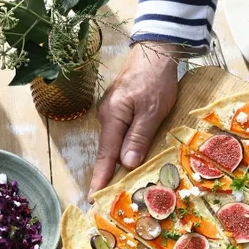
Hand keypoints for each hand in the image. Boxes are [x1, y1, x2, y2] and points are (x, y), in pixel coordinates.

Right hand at [90, 43, 177, 200]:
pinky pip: (120, 133)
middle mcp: (107, 116)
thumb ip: (138, 138)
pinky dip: (122, 148)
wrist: (156, 50)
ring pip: (114, 142)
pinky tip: (127, 158)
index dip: (100, 178)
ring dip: (116, 162)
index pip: (106, 156)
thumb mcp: (152, 110)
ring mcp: (113, 111)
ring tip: (117, 184)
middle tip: (106, 198)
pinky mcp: (120, 108)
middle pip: (108, 151)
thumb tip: (126, 164)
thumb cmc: (155, 79)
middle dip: (107, 175)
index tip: (93, 198)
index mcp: (113, 118)